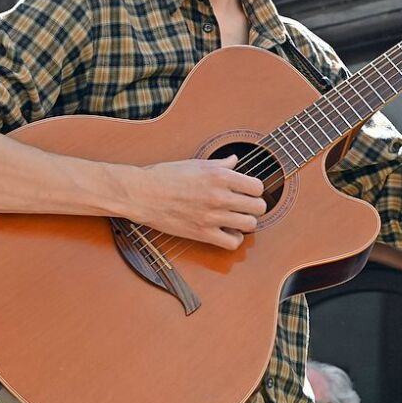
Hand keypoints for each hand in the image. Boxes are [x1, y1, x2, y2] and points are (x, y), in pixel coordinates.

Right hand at [118, 155, 266, 249]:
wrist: (143, 194)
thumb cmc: (166, 176)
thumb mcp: (196, 163)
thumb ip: (220, 164)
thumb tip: (235, 160)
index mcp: (220, 175)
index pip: (257, 186)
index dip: (255, 190)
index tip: (248, 192)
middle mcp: (219, 196)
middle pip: (258, 207)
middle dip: (255, 207)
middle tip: (246, 207)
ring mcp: (212, 216)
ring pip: (250, 225)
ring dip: (246, 223)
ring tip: (237, 219)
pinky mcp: (202, 233)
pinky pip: (232, 243)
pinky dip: (234, 239)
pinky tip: (228, 232)